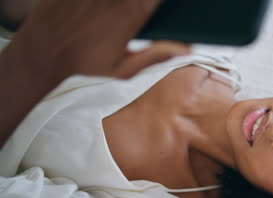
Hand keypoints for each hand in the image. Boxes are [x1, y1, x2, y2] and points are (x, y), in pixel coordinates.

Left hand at [10, 0, 190, 78]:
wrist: (41, 53)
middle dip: (145, 2)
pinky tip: (102, 10)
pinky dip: (105, 1)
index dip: (163, 1)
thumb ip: (155, 56)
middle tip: (143, 11)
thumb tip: (186, 49)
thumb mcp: (123, 70)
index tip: (166, 7)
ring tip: (117, 15)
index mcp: (128, 15)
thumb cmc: (83, 66)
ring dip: (126, 1)